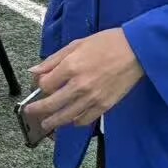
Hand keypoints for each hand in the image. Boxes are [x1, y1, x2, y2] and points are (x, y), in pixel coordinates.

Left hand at [24, 28, 144, 131]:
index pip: (45, 85)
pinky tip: (71, 121)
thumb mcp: (77, 44)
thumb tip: (35, 70)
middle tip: (31, 112)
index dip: (39, 86)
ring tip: (46, 124)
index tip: (40, 85)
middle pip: (51, 104)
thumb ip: (54, 59)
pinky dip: (75, 122)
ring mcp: (92, 98)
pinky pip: (85, 120)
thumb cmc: (107, 43)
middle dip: (38, 110)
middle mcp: (79, 85)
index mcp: (71, 67)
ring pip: (66, 116)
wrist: (136, 50)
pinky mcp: (104, 106)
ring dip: (53, 122)